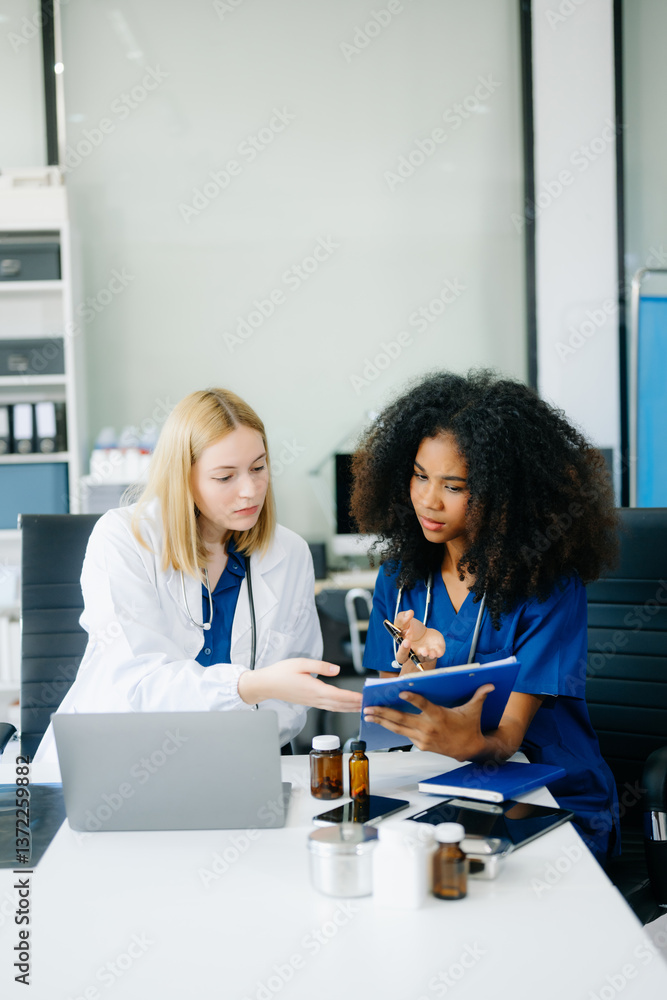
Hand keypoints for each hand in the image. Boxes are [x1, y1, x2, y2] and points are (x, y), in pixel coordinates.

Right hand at [238, 659, 362, 712]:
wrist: (266, 685)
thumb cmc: (280, 673)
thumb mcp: (301, 663)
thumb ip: (321, 666)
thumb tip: (337, 669)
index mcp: (314, 689)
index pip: (339, 696)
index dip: (353, 698)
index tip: (365, 698)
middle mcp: (315, 699)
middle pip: (340, 705)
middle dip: (356, 705)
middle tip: (370, 704)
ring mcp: (312, 702)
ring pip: (335, 708)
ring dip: (349, 708)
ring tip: (362, 707)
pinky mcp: (310, 702)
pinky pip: (329, 707)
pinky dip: (340, 708)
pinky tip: (345, 706)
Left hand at [363, 684, 494, 757]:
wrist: (470, 750)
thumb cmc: (470, 726)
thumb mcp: (474, 710)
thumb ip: (479, 695)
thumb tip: (490, 683)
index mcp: (440, 716)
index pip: (424, 705)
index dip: (413, 699)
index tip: (401, 693)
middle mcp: (429, 728)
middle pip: (402, 719)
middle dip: (383, 713)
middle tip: (368, 707)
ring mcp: (423, 738)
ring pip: (398, 728)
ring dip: (382, 721)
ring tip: (368, 715)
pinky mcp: (421, 745)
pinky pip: (403, 735)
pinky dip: (392, 728)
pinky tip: (381, 722)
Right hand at [394, 610, 445, 671]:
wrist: (423, 633)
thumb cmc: (410, 629)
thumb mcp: (403, 622)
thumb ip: (402, 618)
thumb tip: (409, 613)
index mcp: (404, 649)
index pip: (401, 655)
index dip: (403, 650)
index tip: (406, 641)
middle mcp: (415, 654)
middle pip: (416, 658)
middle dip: (420, 654)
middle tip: (423, 651)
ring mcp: (426, 653)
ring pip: (428, 658)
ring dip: (430, 655)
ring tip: (432, 652)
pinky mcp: (436, 651)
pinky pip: (438, 654)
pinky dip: (439, 653)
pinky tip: (439, 651)